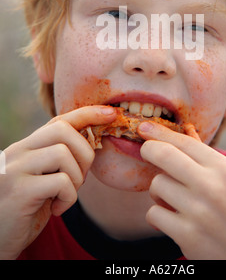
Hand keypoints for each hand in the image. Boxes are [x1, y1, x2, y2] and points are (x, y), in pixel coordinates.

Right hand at [0, 105, 115, 259]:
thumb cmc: (26, 210)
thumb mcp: (43, 179)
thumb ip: (59, 160)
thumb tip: (94, 141)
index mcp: (25, 147)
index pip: (59, 120)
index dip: (87, 113)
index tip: (111, 113)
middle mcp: (17, 152)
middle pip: (63, 129)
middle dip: (84, 151)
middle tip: (81, 176)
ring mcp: (15, 169)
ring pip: (63, 153)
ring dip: (77, 177)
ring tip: (66, 195)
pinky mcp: (19, 191)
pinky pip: (61, 182)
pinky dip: (69, 197)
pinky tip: (58, 209)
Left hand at [138, 122, 225, 259]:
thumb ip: (205, 157)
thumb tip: (183, 130)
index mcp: (224, 169)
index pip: (185, 142)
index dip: (160, 132)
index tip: (144, 127)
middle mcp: (212, 186)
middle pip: (164, 155)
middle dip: (148, 149)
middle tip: (146, 151)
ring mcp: (199, 211)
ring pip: (156, 184)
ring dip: (158, 191)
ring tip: (172, 200)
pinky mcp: (187, 235)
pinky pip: (153, 213)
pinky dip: (158, 216)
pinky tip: (172, 220)